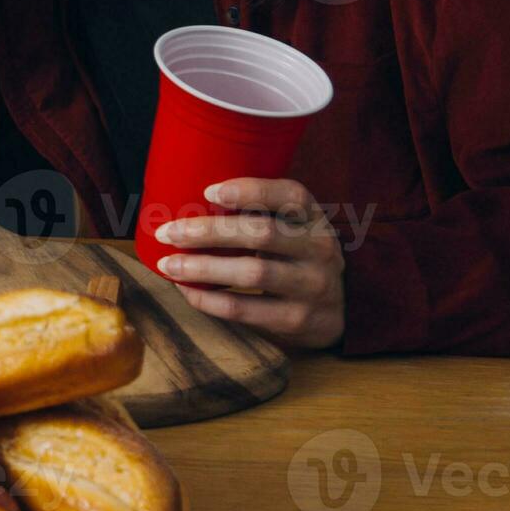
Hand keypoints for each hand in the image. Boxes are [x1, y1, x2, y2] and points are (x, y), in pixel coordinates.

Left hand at [154, 179, 346, 349]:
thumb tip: (189, 206)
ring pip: (252, 273)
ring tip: (169, 265)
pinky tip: (187, 290)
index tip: (209, 191)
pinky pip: (245, 309)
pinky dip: (209, 300)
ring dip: (203, 268)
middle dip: (209, 231)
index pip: (292, 195)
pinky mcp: (296, 319)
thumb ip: (261, 216)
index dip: (251, 190)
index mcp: (315, 219)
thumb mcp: (296, 231)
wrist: (340, 312)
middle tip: (169, 232)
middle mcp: (319, 249)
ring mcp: (312, 286)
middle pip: (262, 233)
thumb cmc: (298, 260)